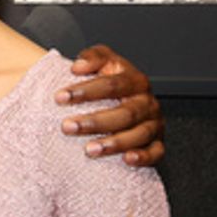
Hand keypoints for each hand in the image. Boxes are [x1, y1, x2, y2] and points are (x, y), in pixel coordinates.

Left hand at [56, 45, 163, 166]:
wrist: (124, 98)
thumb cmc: (109, 81)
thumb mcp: (102, 61)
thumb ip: (92, 57)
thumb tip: (78, 66)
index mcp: (135, 80)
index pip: (112, 85)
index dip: (86, 91)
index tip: (60, 97)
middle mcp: (147, 102)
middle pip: (125, 113)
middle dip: (94, 122)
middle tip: (67, 127)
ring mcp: (154, 123)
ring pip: (139, 134)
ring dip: (114, 143)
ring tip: (89, 149)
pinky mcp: (157, 143)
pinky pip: (156, 152)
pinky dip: (143, 157)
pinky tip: (126, 159)